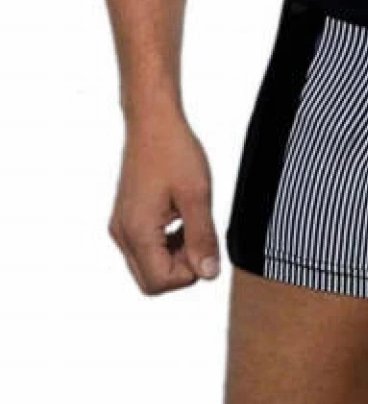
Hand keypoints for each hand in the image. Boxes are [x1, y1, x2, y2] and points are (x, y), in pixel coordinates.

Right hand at [108, 111, 220, 294]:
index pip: (160, 282)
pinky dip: (166, 243)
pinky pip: (145, 247)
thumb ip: (202, 238)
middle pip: (151, 280)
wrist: (152, 120)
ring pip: (148, 265)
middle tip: (199, 234)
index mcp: (137, 231)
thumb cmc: (174, 150)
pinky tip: (181, 216)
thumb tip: (209, 274)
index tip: (205, 243)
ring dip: (175, 255)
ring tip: (192, 220)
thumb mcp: (197, 195)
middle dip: (181, 267)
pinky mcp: (126, 217)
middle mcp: (122, 233)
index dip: (189, 272)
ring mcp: (121, 226)